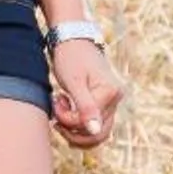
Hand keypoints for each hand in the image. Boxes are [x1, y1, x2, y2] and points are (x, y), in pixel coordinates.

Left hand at [49, 37, 122, 151]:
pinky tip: (65, 113)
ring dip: (74, 130)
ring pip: (97, 133)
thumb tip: (95, 131)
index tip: (56, 100)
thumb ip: (85, 107)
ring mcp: (112, 102)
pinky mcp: (104, 104)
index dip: (68, 119)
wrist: (72, 39)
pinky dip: (78, 125)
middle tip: (56, 116)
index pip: (90, 123)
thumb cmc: (70, 57)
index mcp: (111, 92)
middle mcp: (116, 99)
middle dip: (72, 131)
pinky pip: (94, 125)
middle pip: (98, 134)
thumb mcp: (74, 82)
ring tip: (60, 112)